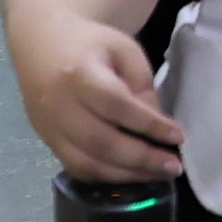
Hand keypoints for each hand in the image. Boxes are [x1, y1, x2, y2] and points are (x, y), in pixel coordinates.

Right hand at [17, 13, 183, 184]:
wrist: (42, 43)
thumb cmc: (91, 45)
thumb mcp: (125, 51)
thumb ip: (142, 88)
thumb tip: (159, 131)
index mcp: (78, 72)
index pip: (116, 105)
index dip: (149, 124)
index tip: (178, 136)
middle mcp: (58, 105)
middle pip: (100, 142)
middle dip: (141, 159)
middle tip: (173, 166)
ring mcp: (48, 128)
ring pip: (87, 163)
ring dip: (127, 175)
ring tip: (158, 174)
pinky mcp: (47, 143)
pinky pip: (77, 169)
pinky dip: (107, 177)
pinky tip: (132, 174)